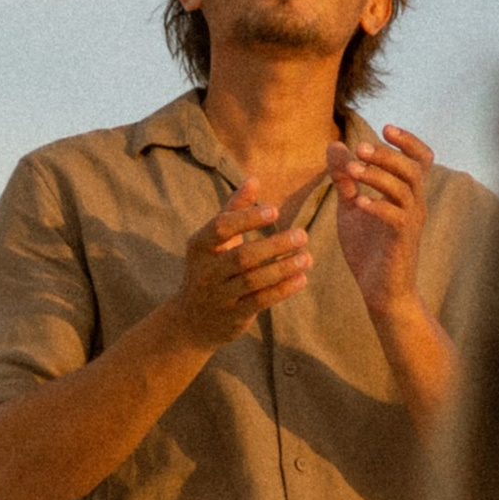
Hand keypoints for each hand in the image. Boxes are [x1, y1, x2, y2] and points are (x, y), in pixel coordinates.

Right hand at [173, 182, 313, 351]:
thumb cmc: (209, 268)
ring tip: (307, 257)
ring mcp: (218, 296)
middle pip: (242, 257)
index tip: (275, 210)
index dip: (247, 218)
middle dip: (274, 245)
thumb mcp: (214, 240)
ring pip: (253, 281)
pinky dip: (282, 290)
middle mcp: (206, 271)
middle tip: (302, 235)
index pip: (221, 228)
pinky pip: (260, 301)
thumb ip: (234, 209)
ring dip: (283, 268)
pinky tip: (301, 278)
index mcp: (200, 246)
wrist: (191, 320)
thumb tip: (254, 179)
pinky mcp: (233, 316)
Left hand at [327, 125, 433, 325]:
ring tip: (352, 170)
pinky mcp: (401, 241)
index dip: (408, 140)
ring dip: (378, 176)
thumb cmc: (368, 249)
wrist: (380, 291)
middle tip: (359, 148)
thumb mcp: (350, 207)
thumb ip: (344, 178)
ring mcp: (410, 223)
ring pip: (405, 188)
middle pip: (412, 168)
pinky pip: (396, 217)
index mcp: (407, 194)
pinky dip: (377, 206)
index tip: (385, 128)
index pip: (421, 159)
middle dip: (386, 155)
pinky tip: (358, 202)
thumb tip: (334, 145)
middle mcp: (415, 205)